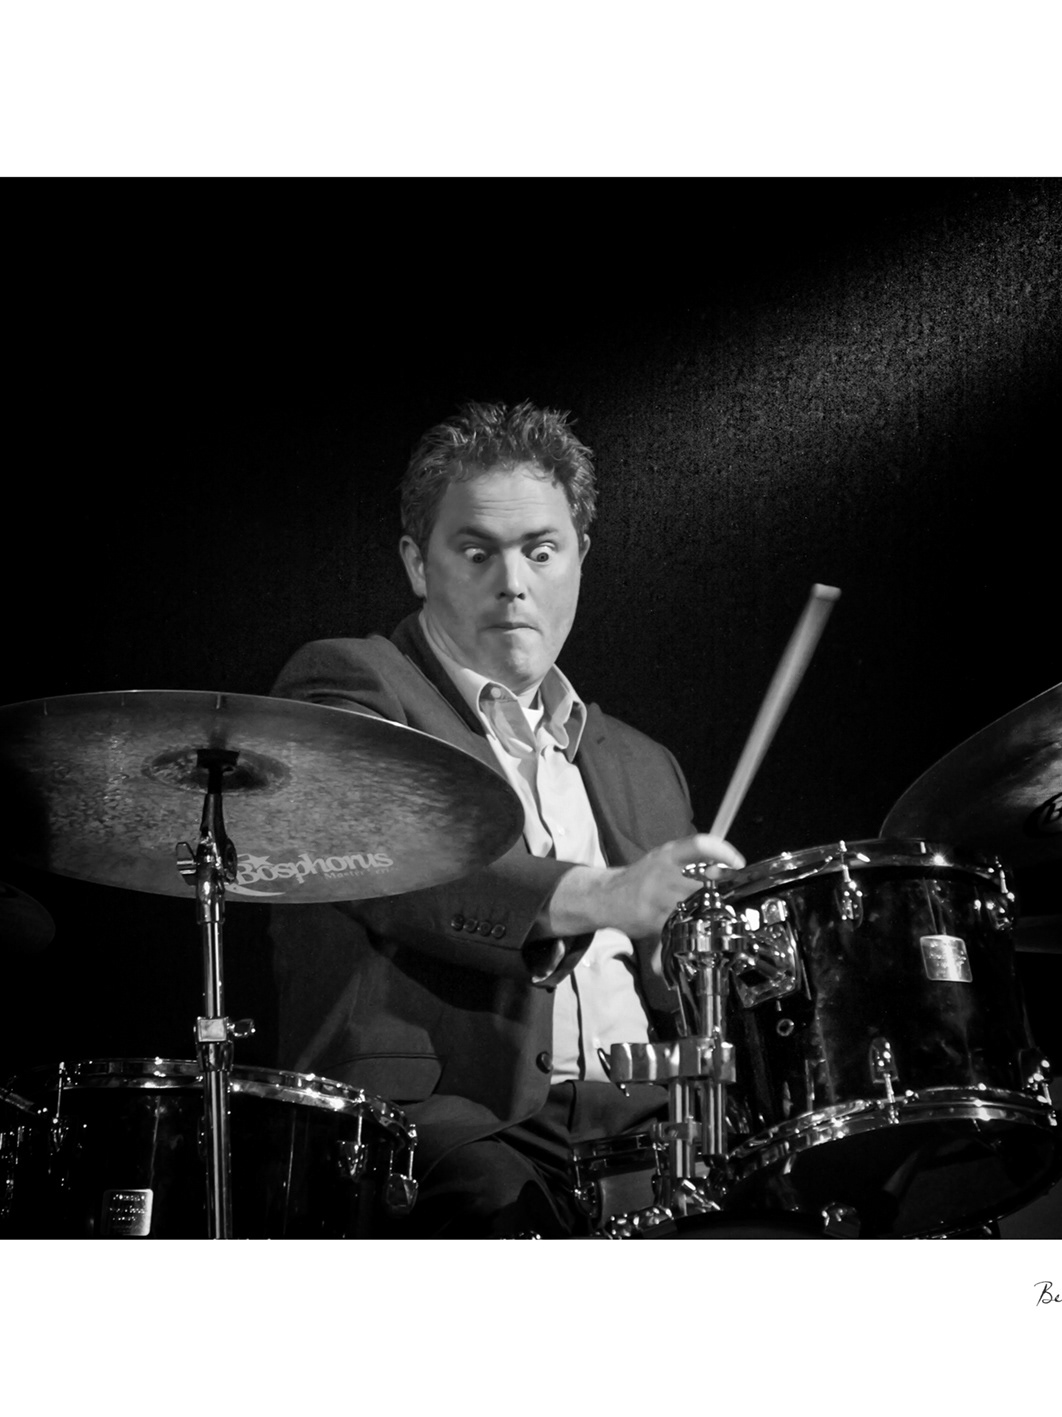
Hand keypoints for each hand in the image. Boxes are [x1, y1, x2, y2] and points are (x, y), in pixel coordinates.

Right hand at [544, 833, 744, 940]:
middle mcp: (663, 871)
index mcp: (669, 854)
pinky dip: (689, 933)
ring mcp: (656, 895)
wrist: (606, 896)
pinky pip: (678, 927)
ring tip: (717, 917)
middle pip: (704, 881)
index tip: (739, 863)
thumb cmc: (643, 878)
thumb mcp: (664, 860)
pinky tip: (694, 935)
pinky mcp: (651, 918)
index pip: (700, 845)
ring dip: (708, 913)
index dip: (723, 852)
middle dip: (721, 891)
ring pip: (695, 906)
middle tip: (734, 897)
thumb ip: (691, 862)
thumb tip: (728, 868)